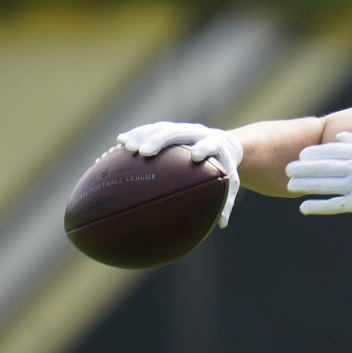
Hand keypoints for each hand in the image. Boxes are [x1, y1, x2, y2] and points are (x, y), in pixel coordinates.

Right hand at [117, 122, 243, 227]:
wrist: (225, 144)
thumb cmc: (225, 168)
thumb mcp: (231, 183)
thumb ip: (227, 201)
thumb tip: (221, 224)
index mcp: (216, 144)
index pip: (210, 143)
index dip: (203, 148)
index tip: (195, 156)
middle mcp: (198, 132)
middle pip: (178, 132)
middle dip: (160, 140)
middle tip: (145, 153)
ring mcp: (182, 129)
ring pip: (161, 128)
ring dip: (143, 136)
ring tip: (127, 147)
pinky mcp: (171, 128)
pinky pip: (151, 129)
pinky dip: (136, 134)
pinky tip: (120, 141)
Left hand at [286, 132, 351, 220]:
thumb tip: (340, 137)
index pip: (330, 151)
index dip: (313, 153)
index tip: (301, 154)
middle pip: (323, 167)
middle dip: (303, 168)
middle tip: (288, 169)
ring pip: (324, 185)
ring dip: (305, 185)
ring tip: (290, 185)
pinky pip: (333, 205)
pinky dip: (318, 206)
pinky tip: (303, 207)